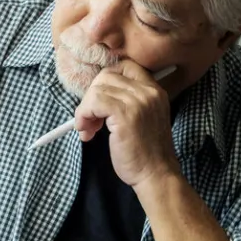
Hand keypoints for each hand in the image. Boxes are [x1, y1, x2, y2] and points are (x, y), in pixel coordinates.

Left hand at [74, 60, 180, 187]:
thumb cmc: (145, 152)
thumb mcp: (142, 118)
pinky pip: (94, 102)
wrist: (156, 175)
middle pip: (106, 76)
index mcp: (155, 90)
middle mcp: (149, 91)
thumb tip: (95, 93)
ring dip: (85, 110)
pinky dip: (83, 115)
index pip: (124, 66)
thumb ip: (127, 101)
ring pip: (97, 89)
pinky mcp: (125, 114)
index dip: (104, 82)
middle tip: (91, 120)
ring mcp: (138, 101)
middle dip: (91, 96)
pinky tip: (87, 132)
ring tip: (88, 129)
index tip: (99, 103)